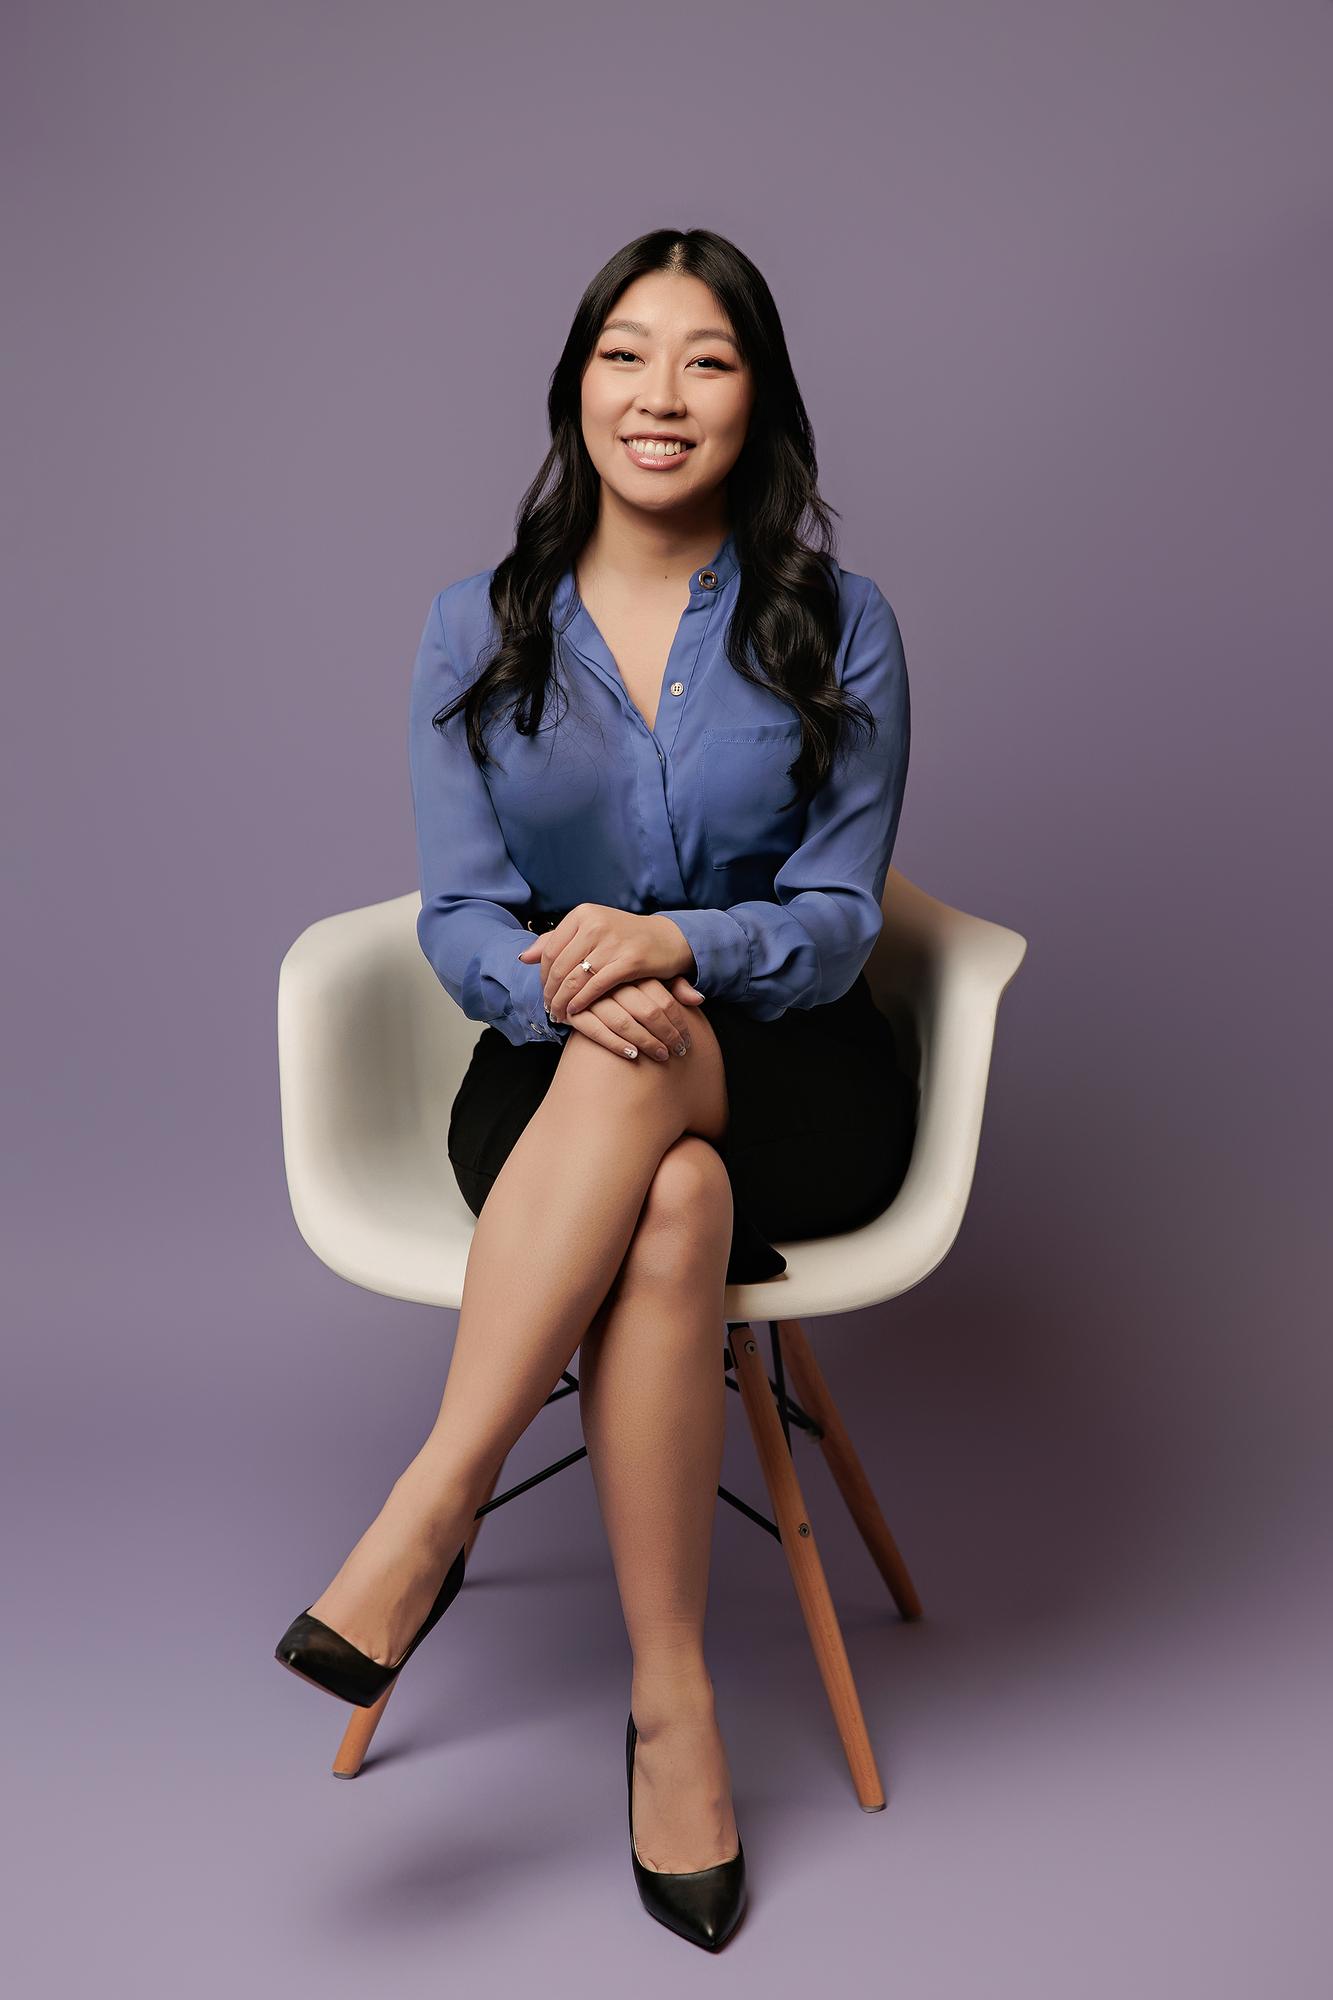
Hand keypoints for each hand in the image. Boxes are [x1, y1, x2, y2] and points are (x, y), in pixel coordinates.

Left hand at [516, 903, 701, 1021]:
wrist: (667, 939)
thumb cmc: (624, 937)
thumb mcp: (590, 930)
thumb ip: (557, 941)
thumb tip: (525, 957)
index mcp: (583, 914)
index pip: (550, 950)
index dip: (543, 976)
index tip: (544, 992)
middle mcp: (595, 924)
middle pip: (560, 966)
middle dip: (551, 992)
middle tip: (549, 1009)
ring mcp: (612, 942)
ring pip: (575, 978)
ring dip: (563, 1001)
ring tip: (560, 1014)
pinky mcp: (629, 961)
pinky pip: (596, 986)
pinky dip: (582, 1002)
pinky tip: (576, 1011)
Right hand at [561, 976, 705, 1062]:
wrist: (583, 972)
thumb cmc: (626, 978)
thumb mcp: (652, 974)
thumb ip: (676, 985)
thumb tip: (699, 999)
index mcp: (634, 969)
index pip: (663, 1000)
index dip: (678, 1023)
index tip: (688, 1039)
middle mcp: (613, 981)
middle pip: (647, 1012)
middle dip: (666, 1035)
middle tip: (678, 1051)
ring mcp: (592, 996)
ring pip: (624, 1023)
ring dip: (646, 1043)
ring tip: (662, 1056)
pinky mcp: (575, 1011)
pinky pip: (596, 1031)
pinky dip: (616, 1044)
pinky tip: (632, 1055)